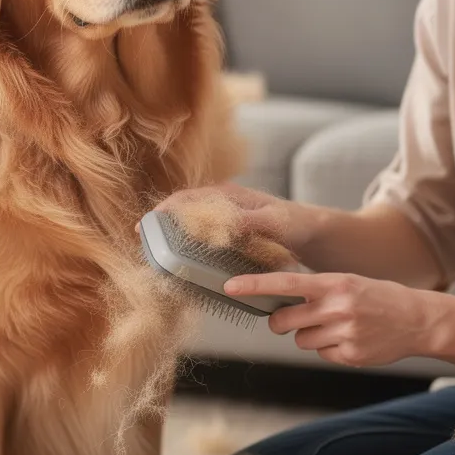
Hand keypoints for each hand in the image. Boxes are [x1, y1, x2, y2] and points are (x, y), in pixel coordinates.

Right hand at [150, 182, 316, 260]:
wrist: (312, 232)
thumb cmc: (294, 223)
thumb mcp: (272, 222)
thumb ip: (246, 222)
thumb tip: (218, 228)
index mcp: (227, 195)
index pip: (186, 198)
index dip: (163, 210)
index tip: (146, 225)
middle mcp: (221, 204)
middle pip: (181, 210)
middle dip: (161, 224)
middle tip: (142, 241)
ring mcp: (223, 219)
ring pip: (189, 224)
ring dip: (172, 235)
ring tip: (154, 252)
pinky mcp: (228, 234)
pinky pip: (201, 237)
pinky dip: (187, 245)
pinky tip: (181, 260)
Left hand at [224, 272, 442, 367]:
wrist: (419, 320)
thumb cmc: (378, 297)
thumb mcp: (348, 282)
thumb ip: (316, 290)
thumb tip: (279, 301)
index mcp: (334, 283)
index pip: (285, 283)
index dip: (254, 286)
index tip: (230, 286)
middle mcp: (336, 307)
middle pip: (283, 320)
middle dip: (280, 322)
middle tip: (291, 318)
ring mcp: (344, 333)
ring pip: (301, 340)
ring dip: (310, 336)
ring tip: (337, 326)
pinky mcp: (350, 355)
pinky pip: (321, 354)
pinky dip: (329, 349)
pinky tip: (350, 339)